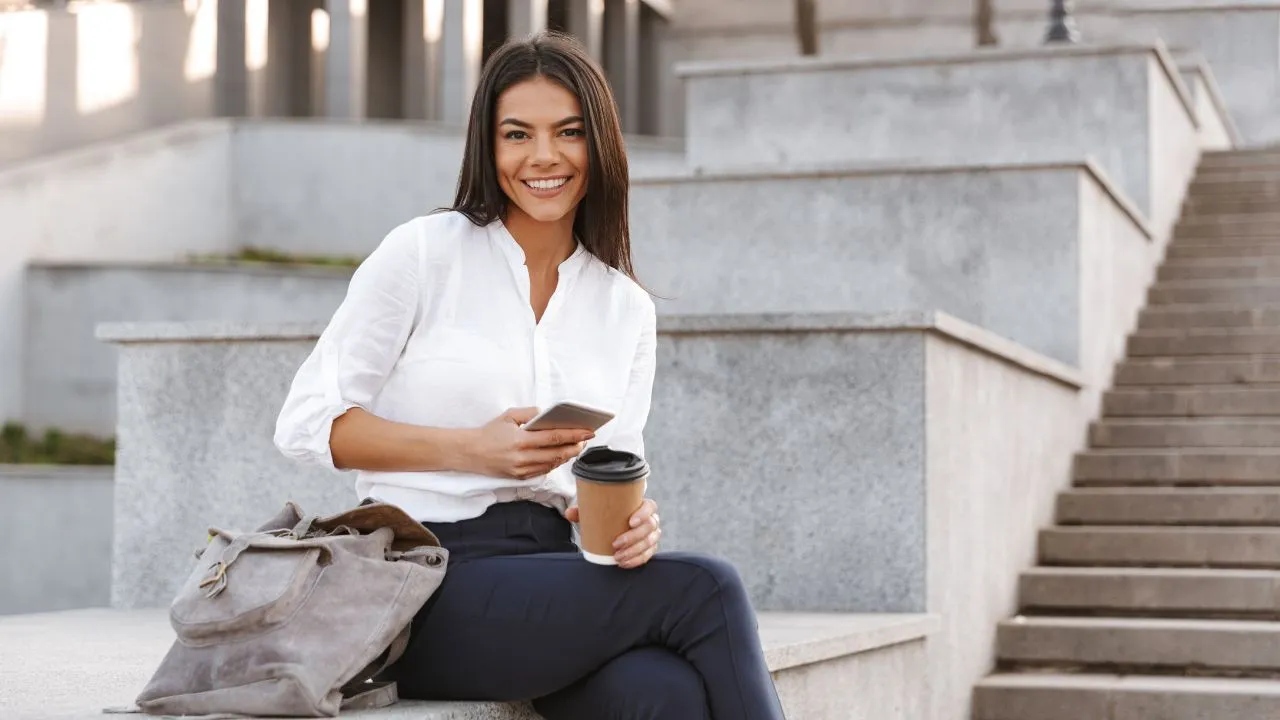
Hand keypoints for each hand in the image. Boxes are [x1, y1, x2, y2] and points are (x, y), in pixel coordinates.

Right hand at [464, 407, 592, 479]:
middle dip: (575, 446)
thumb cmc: (490, 432)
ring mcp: (522, 470)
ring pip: (552, 464)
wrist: (470, 453)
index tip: (588, 431)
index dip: (574, 435)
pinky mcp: (520, 477)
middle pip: (558, 453)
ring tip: (576, 446)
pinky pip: (543, 471)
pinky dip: (554, 463)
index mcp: (521, 440)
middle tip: (586, 439)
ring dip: (567, 456)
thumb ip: (530, 414)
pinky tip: (560, 456)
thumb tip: (549, 415)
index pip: (555, 437)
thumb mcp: (509, 416)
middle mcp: (523, 457)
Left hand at [565, 498, 660, 568]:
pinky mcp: (649, 548)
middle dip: (633, 538)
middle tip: (616, 544)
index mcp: (642, 506)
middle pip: (649, 527)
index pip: (650, 507)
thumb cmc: (608, 515)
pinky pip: (647, 555)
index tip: (630, 522)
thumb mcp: (595, 511)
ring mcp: (651, 535)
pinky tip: (624, 563)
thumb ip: (582, 510)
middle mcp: (650, 520)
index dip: (643, 514)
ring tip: (618, 557)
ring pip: (649, 543)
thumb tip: (569, 513)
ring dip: (634, 552)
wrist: (613, 526)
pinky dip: (636, 560)